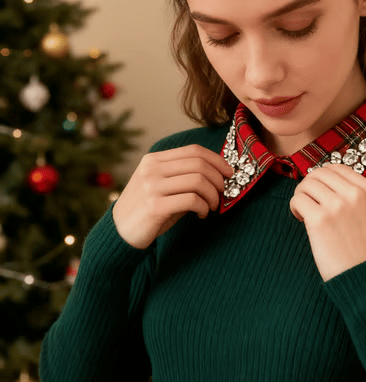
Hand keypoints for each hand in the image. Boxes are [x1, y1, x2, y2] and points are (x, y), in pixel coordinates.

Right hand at [112, 144, 233, 248]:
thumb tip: (219, 174)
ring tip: (212, 206)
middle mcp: (152, 169)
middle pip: (199, 164)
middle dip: (218, 179)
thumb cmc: (147, 208)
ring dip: (212, 195)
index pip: (193, 150)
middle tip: (223, 193)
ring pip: (198, 181)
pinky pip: (191, 200)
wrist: (120, 231)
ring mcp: (152, 187)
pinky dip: (203, 207)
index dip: (216, 160)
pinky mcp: (155, 206)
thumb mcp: (161, 185)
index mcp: (154, 160)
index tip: (229, 173)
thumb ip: (183, 176)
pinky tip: (202, 214)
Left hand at [289, 163, 365, 281]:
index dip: (324, 177)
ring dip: (301, 196)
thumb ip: (354, 195)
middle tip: (308, 201)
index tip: (320, 191)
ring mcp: (337, 205)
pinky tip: (302, 219)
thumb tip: (323, 180)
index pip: (338, 168)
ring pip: (307, 184)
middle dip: (310, 185)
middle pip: (320, 173)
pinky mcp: (319, 219)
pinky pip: (298, 200)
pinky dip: (295, 208)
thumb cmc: (364, 249)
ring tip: (305, 212)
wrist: (365, 277)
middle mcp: (355, 194)